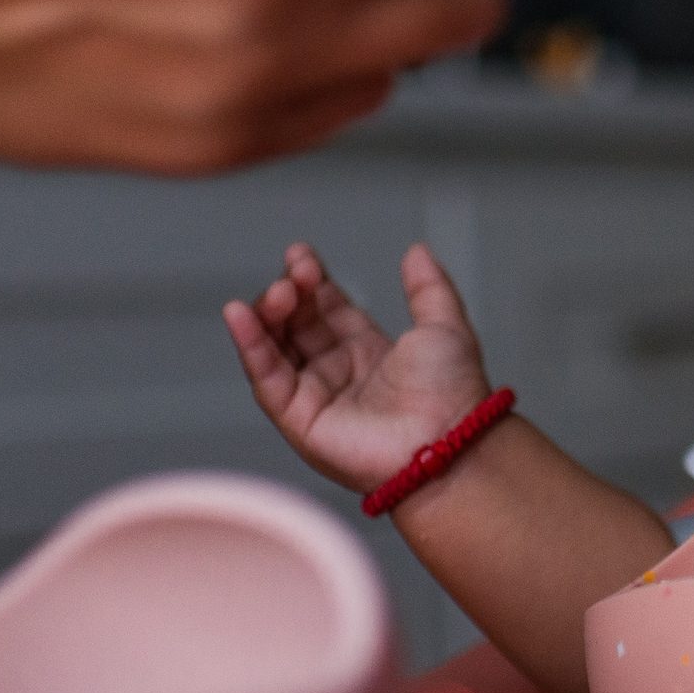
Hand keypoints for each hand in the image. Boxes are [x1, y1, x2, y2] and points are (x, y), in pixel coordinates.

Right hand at [224, 242, 492, 492]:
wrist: (449, 442)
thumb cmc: (452, 394)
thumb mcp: (444, 326)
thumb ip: (427, 287)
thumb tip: (417, 250)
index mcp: (368, 352)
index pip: (325, 308)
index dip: (310, 280)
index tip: (301, 255)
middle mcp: (337, 373)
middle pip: (295, 324)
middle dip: (289, 292)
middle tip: (296, 271)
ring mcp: (316, 397)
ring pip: (274, 348)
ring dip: (267, 315)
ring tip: (279, 292)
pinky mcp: (299, 420)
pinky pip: (266, 379)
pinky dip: (250, 346)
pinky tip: (240, 315)